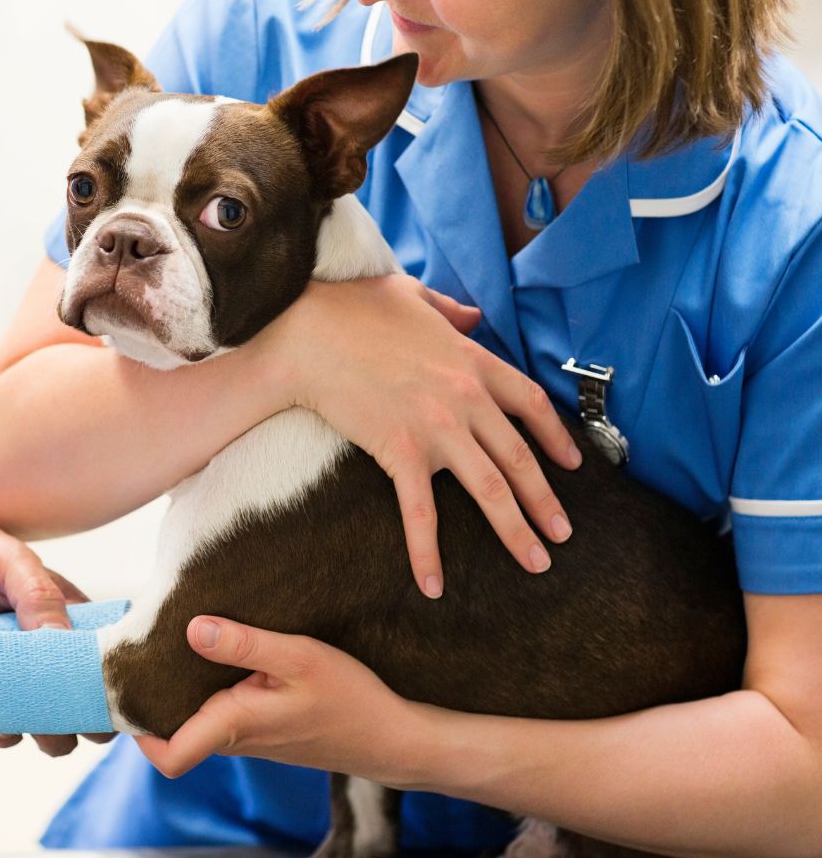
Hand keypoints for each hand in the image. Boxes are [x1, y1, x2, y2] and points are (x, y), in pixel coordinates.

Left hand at [0, 513, 96, 756]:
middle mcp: (52, 650)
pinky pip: (5, 730)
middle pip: (87, 697)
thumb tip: (62, 639)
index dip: (116, 675)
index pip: (110, 652)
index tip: (113, 690)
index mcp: (73, 615)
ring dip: (51, 733)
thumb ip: (40, 596)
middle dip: (88, 715)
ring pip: (52, 722)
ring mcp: (18, 677)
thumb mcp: (13, 563)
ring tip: (38, 724)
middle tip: (76, 717)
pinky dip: (6, 732)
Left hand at [135, 617, 417, 787]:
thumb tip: (192, 628)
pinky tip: (220, 651)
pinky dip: (210, 686)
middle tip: (143, 646)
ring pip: (196, 719)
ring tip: (175, 638)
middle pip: (173, 731)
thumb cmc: (348, 697)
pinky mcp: (264, 728)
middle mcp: (235, 738)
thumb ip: (245, 644)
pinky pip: (221, 711)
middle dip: (153, 695)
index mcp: (235, 726)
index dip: (136, 729)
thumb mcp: (299, 657)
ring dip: (182, 686)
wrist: (389, 736)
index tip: (126, 684)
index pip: (167, 755)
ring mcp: (250, 736)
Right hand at [265, 274, 580, 592]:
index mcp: (472, 360)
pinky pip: (421, 511)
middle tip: (562, 535)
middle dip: (546, 501)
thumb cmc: (352, 309)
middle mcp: (466, 397)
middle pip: (520, 457)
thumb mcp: (410, 294)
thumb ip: (450, 308)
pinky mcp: (400, 450)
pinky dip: (428, 552)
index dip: (556, 437)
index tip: (572, 464)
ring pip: (491, 488)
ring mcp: (437, 427)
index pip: (530, 403)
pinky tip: (434, 584)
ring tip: (535, 561)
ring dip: (517, 530)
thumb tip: (473, 315)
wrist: (307, 335)